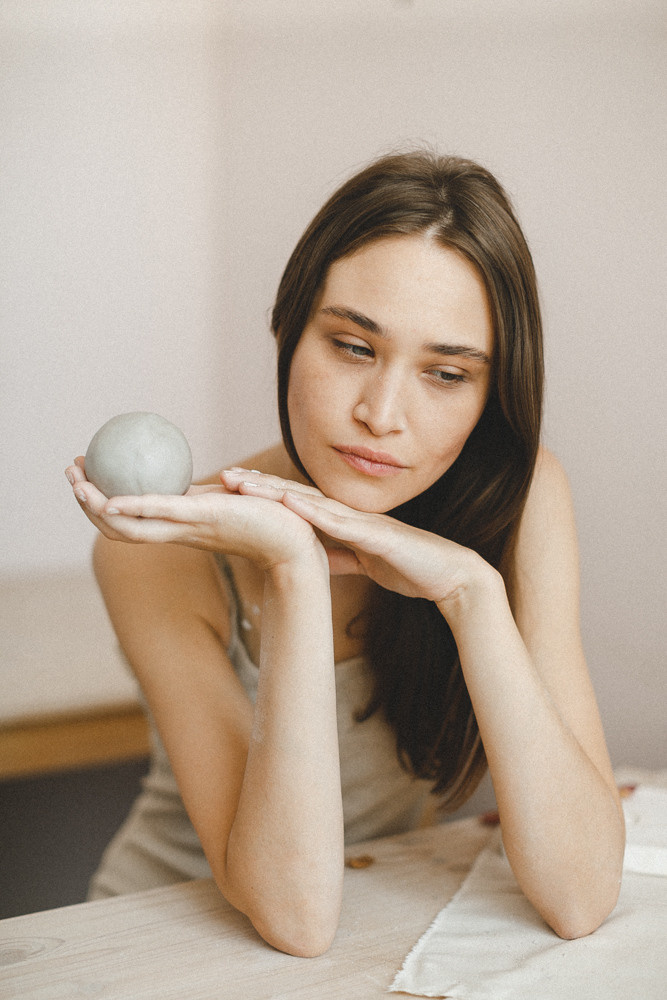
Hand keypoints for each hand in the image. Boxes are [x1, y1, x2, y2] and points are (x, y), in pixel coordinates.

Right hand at [65, 458, 324, 571]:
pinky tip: (108, 498)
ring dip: (96, 504)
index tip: (86, 477)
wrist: (297, 545)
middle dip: (87, 501)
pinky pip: (160, 512)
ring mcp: (187, 526)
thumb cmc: (272, 523)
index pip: (131, 520)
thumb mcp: (234, 504)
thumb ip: (215, 496)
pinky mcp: (203, 517)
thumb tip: (213, 476)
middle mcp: (177, 530)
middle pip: (118, 524)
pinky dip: (132, 506)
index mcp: (181, 525)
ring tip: (76, 480)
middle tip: (70, 473)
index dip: (102, 503)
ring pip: (129, 523)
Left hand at [221, 469, 491, 605]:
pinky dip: (315, 514)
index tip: (232, 489)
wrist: (450, 576)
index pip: (295, 505)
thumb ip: (340, 555)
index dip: (264, 496)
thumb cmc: (410, 567)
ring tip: (244, 486)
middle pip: (295, 496)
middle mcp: (349, 515)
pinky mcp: (378, 536)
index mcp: (343, 522)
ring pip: (311, 503)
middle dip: (259, 487)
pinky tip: (291, 505)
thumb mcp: (363, 562)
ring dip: (276, 493)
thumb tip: (313, 557)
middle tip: (223, 477)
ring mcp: (363, 522)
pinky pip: (342, 523)